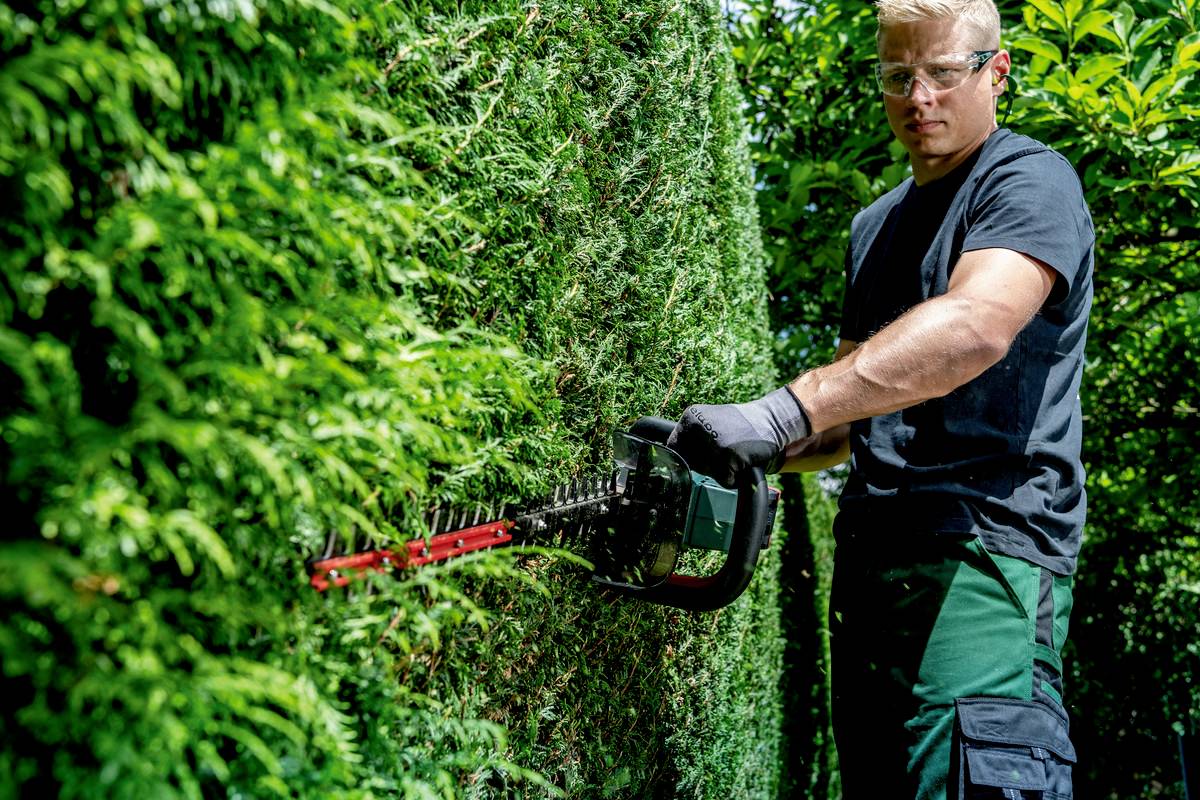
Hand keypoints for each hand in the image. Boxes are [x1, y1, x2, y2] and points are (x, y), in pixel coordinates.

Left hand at [666, 387, 810, 487]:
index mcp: (691, 417)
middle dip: (706, 465)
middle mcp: (699, 428)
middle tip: (725, 451)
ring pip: (708, 473)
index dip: (687, 457)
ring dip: (721, 471)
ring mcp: (715, 442)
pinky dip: (734, 478)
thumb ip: (692, 436)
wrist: (772, 420)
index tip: (703, 455)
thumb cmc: (740, 425)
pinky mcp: (730, 456)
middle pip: (690, 464)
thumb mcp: (709, 421)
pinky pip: (725, 480)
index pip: (674, 448)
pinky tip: (743, 461)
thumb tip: (671, 459)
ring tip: (735, 454)